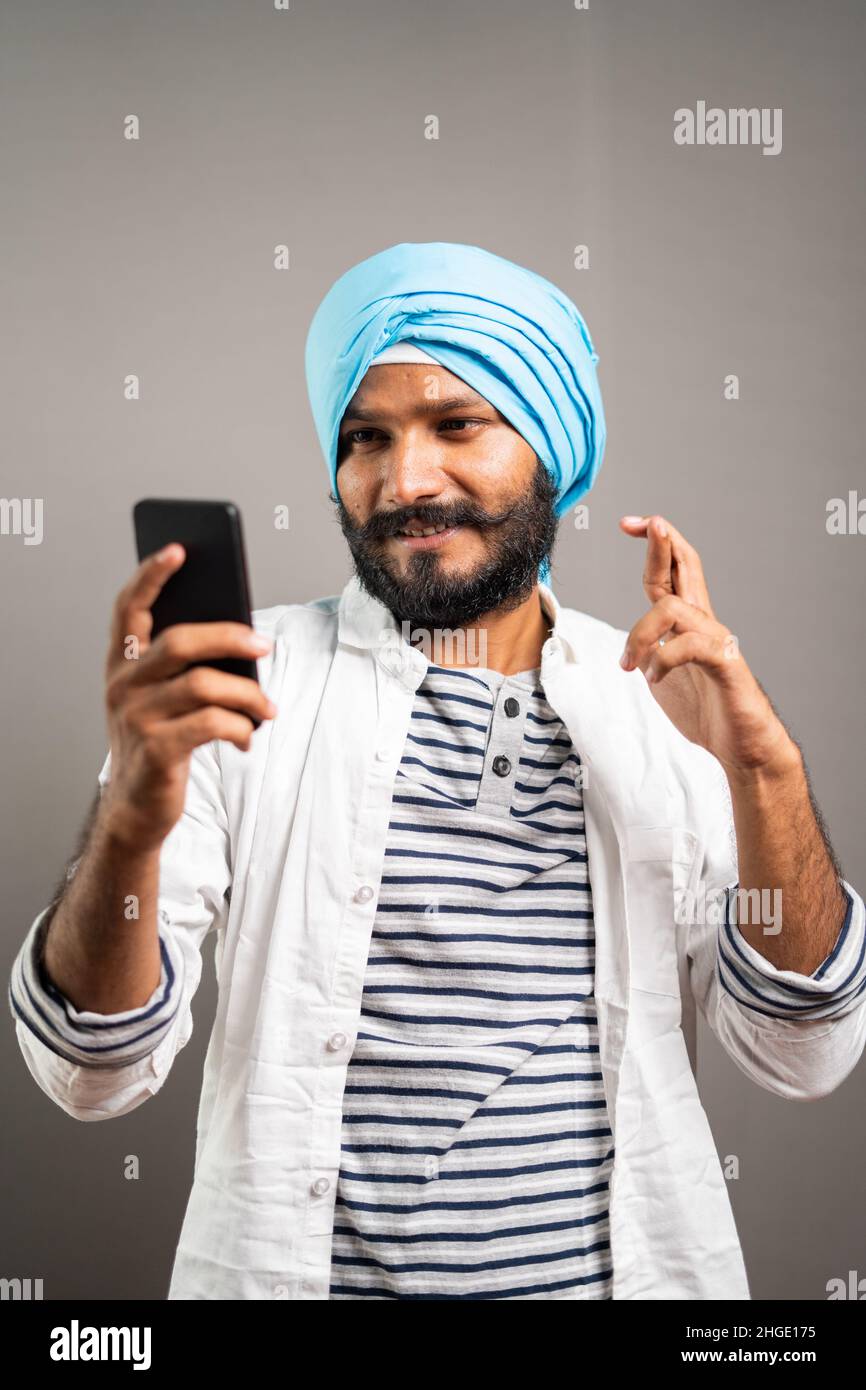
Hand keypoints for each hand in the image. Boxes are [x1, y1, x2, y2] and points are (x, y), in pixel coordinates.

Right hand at [100, 544, 277, 851]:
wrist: (137, 808)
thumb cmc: (160, 741)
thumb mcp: (163, 698)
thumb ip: (186, 666)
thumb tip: (243, 637)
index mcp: (122, 663)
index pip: (128, 607)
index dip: (151, 575)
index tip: (179, 548)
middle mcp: (122, 685)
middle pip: (180, 641)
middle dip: (230, 636)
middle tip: (265, 644)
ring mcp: (135, 718)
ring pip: (204, 685)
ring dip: (247, 694)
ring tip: (267, 709)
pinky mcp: (156, 751)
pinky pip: (211, 724)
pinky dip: (240, 728)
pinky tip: (247, 738)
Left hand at [618, 514, 798, 778]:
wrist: (741, 746)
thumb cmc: (706, 710)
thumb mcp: (662, 674)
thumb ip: (649, 652)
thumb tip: (626, 649)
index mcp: (688, 623)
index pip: (671, 571)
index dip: (653, 544)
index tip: (630, 523)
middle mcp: (705, 623)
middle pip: (687, 566)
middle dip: (662, 542)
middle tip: (644, 524)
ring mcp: (717, 641)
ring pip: (674, 608)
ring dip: (640, 634)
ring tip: (630, 666)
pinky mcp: (726, 665)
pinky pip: (691, 645)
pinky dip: (664, 659)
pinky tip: (653, 678)